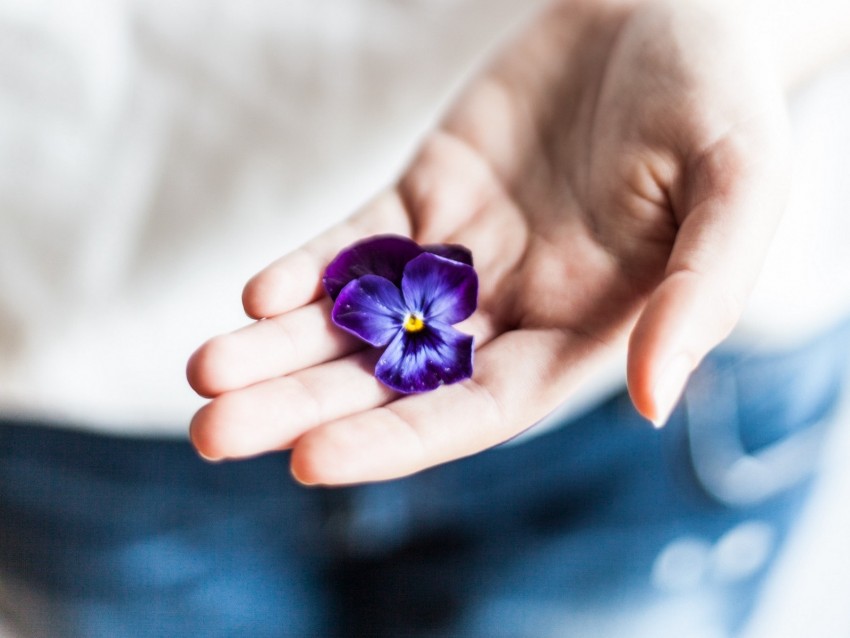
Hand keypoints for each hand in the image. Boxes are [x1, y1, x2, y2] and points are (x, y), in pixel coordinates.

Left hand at [187, 0, 789, 483]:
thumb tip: (654, 400)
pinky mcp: (429, 192)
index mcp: (580, 332)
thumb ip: (703, 294)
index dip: (396, 439)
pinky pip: (358, 240)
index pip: (475, 409)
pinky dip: (308, 269)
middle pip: (394, 378)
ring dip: (280, 346)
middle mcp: (513, 308)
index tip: (311, 458)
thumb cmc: (720, 99)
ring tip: (205, 372)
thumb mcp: (739, 187)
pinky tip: (258, 293)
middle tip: (214, 432)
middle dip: (304, 405)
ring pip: (359, 317)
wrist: (669, 7)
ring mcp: (464, 252)